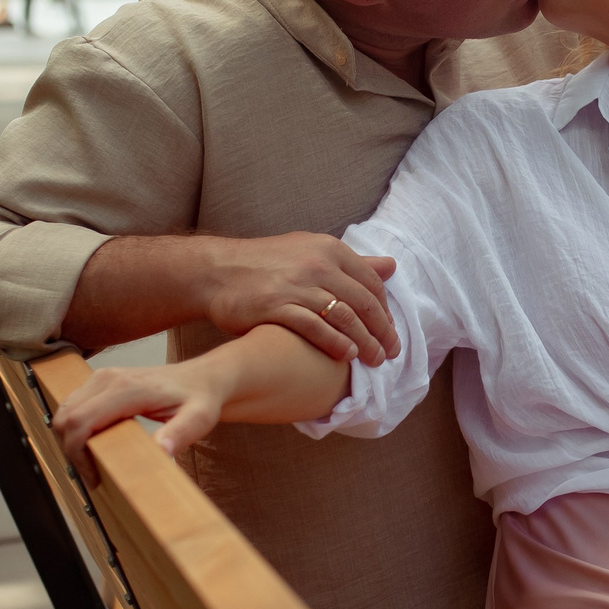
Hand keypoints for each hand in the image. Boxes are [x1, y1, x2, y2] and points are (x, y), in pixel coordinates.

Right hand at [51, 358, 229, 478]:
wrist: (202, 378)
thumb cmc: (200, 398)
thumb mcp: (199, 419)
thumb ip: (181, 435)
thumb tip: (162, 453)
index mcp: (127, 389)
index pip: (80, 421)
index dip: (77, 454)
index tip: (94, 478)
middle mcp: (108, 378)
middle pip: (65, 418)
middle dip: (71, 451)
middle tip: (93, 475)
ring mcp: (102, 377)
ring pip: (64, 412)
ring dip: (70, 440)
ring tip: (94, 463)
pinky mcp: (101, 381)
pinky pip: (74, 407)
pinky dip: (76, 429)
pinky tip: (96, 445)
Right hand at [203, 233, 398, 365]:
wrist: (216, 271)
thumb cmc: (265, 264)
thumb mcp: (311, 251)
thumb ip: (352, 262)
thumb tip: (392, 266)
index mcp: (329, 249)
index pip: (371, 283)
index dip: (385, 311)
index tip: (390, 332)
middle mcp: (317, 264)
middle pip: (363, 301)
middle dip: (383, 330)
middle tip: (391, 353)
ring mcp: (297, 284)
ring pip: (344, 316)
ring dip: (365, 341)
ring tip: (374, 360)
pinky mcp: (276, 305)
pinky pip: (315, 326)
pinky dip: (335, 342)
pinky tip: (346, 356)